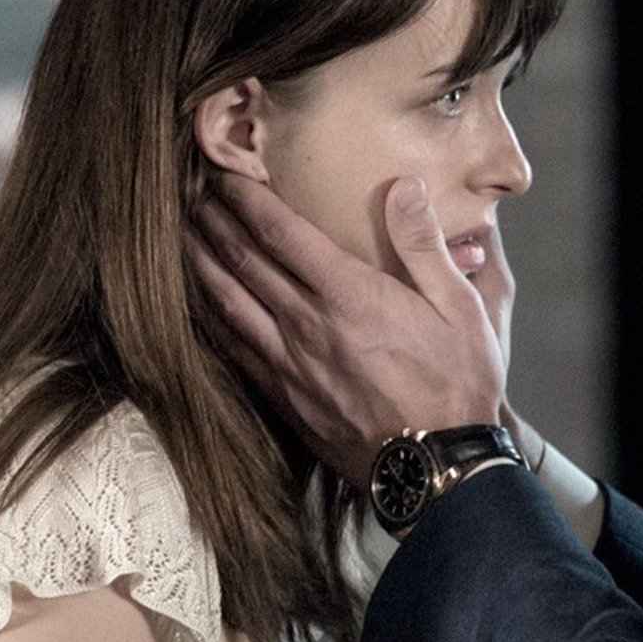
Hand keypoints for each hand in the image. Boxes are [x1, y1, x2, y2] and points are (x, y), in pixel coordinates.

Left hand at [194, 175, 506, 488]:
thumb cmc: (456, 386)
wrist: (436, 470)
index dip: (245, 197)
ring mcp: (289, 365)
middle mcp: (308, 327)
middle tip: (188, 190)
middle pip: (242, 261)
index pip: (281, 233)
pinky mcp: (283, 397)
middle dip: (212, 220)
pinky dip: (205, 317)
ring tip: (179, 235)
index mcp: (351, 297)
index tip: (225, 171)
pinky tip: (193, 302)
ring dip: (198, 263)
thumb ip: (423, 245)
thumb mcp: (463, 309)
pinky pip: (230, 349)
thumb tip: (403, 187)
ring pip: (225, 302)